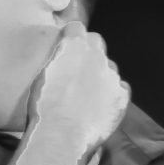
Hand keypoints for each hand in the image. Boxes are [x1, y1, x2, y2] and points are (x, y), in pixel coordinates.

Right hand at [29, 23, 129, 159]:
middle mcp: (96, 55)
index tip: (66, 47)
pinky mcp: (122, 95)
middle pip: (96, 42)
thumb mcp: (41, 77)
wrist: (61, 136)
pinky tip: (100, 107)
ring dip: (101, 75)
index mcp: (73, 45)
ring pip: (109, 67)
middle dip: (89, 51)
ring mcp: (112, 75)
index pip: (76, 28)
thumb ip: (56, 61)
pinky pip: (120, 88)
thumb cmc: (43, 108)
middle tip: (78, 69)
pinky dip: (113, 95)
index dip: (71, 37)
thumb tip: (62, 59)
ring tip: (88, 95)